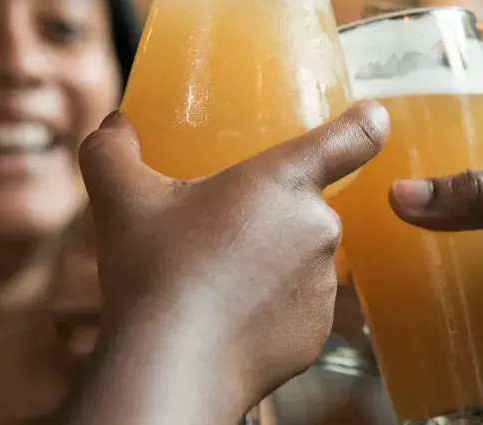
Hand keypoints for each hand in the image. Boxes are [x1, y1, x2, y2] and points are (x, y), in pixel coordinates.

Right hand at [78, 101, 388, 404]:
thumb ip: (112, 150)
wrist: (173, 364)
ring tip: (214, 281)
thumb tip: (114, 126)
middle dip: (267, 217)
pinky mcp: (317, 333)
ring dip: (269, 264)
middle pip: (304, 208)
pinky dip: (268, 311)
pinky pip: (296, 309)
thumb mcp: (121, 198)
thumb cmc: (155, 272)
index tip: (370, 118)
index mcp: (285, 181)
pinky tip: (226, 318)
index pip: (350, 137)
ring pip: (299, 261)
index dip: (365, 123)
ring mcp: (323, 285)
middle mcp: (319, 228)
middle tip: (216, 234)